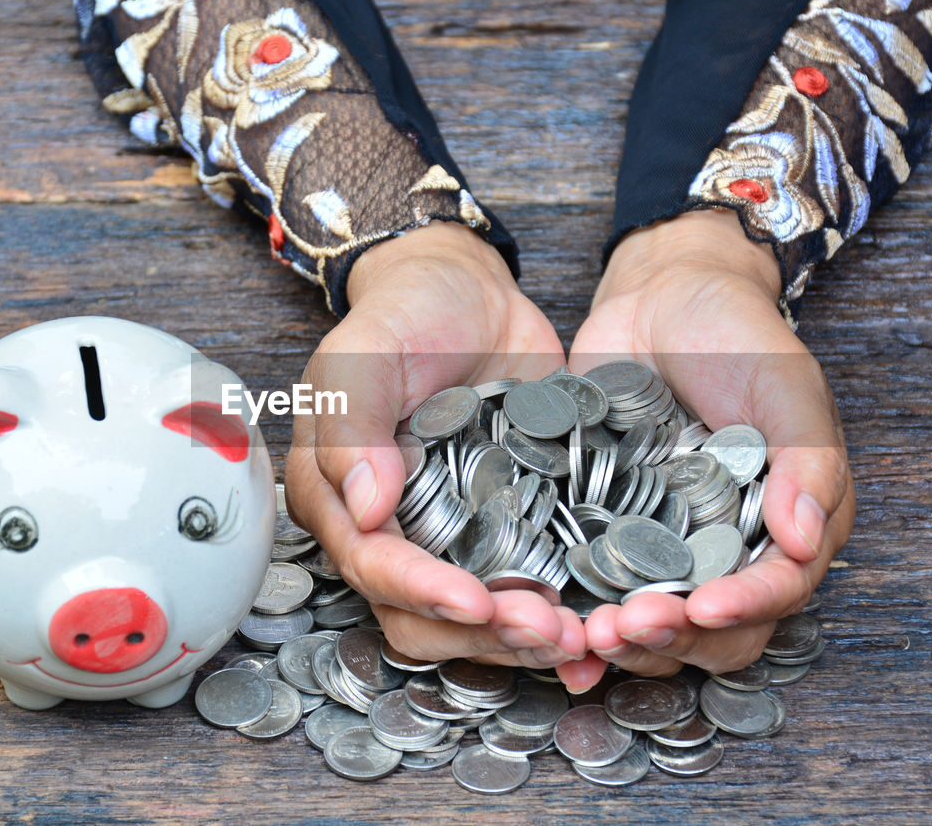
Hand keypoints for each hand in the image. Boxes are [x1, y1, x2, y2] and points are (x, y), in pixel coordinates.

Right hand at [284, 222, 601, 687]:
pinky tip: (593, 631)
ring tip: (576, 637)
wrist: (469, 292)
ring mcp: (448, 537)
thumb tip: (365, 508)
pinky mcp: (503, 531)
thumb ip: (353, 425)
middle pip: (419, 616)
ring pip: (471, 621)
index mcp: (337, 497)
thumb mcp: (367, 355)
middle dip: (479, 634)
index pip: (371, 564)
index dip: (419, 590)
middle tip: (543, 628)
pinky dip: (555, 616)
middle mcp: (388, 531)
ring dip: (520, 640)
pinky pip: (522, 589)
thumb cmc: (404, 313)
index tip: (473, 602)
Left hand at [569, 209, 854, 676]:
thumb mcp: (786, 386)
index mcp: (782, 526)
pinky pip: (589, 585)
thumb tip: (806, 543)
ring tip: (584, 636)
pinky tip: (547, 627)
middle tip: (627, 626)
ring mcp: (659, 544)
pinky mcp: (600, 529)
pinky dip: (571, 616)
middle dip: (673, 640)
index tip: (703, 608)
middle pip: (711, 631)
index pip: (775, 592)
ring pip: (649, 623)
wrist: (662, 295)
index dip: (744, 608)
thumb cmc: (740, 335)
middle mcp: (722, 549)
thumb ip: (807, 463)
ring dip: (621, 642)